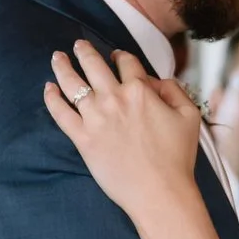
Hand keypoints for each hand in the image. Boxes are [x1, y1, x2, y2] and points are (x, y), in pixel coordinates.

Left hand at [42, 40, 203, 219]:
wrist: (160, 192)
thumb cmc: (178, 158)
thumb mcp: (189, 116)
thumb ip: (175, 91)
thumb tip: (157, 81)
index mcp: (140, 91)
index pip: (127, 62)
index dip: (121, 56)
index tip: (116, 56)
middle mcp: (114, 99)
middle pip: (94, 65)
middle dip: (84, 51)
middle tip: (78, 45)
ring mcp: (95, 119)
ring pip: (72, 83)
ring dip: (62, 66)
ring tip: (57, 57)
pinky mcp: (83, 139)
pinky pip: (60, 113)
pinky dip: (52, 98)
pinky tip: (48, 88)